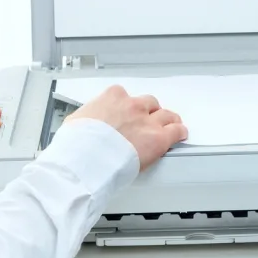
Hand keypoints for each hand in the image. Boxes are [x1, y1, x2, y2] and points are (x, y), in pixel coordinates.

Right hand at [65, 85, 186, 170]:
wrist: (86, 159)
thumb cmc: (78, 144)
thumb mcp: (77, 122)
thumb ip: (89, 119)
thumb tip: (84, 125)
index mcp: (112, 97)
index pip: (126, 98)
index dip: (129, 109)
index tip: (129, 115)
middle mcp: (132, 106)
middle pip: (149, 104)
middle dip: (149, 113)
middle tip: (149, 121)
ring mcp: (147, 121)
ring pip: (166, 116)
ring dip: (168, 121)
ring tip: (171, 125)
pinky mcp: (158, 139)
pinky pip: (176, 131)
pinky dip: (179, 133)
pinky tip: (180, 135)